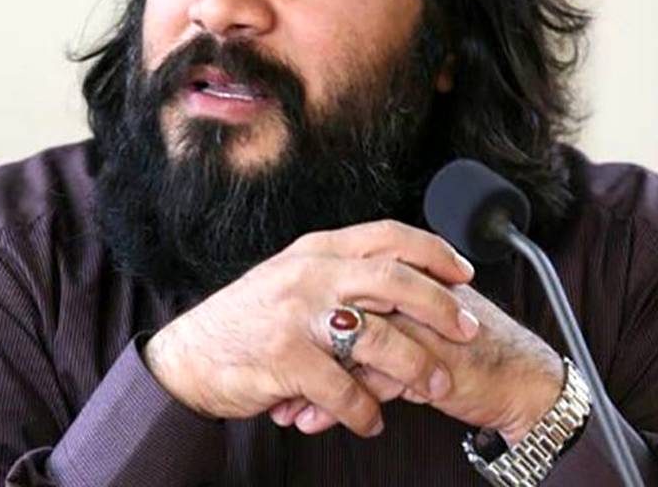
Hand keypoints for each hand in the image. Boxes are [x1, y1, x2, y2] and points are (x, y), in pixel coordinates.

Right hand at [142, 220, 480, 437]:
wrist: (188, 357)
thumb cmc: (248, 321)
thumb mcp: (292, 280)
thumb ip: (338, 274)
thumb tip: (402, 280)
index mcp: (316, 250)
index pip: (387, 236)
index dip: (433, 250)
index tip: (464, 270)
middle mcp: (309, 273)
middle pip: (394, 279)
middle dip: (440, 305)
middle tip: (468, 329)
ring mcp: (295, 315)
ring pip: (377, 338)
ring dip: (415, 367)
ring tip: (435, 387)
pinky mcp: (284, 358)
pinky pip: (342, 389)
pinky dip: (364, 411)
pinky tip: (371, 421)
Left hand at [272, 284, 563, 443]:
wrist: (521, 380)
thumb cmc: (465, 352)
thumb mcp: (412, 325)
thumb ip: (375, 318)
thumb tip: (322, 339)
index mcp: (398, 270)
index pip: (334, 285)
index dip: (302, 320)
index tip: (276, 350)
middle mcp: (404, 288)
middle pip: (333, 312)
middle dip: (298, 351)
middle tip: (272, 382)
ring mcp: (415, 319)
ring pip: (345, 346)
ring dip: (313, 383)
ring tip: (291, 408)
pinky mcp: (428, 356)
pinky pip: (370, 379)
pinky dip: (339, 404)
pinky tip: (318, 420)